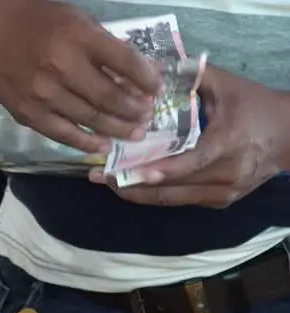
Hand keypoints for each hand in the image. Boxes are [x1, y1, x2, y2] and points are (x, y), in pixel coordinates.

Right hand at [0, 0, 162, 153]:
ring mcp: (43, 93)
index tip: (158, 90)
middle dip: (135, 109)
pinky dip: (85, 141)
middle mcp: (62, 66)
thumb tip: (134, 73)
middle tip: (147, 116)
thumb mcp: (78, 21)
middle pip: (110, 96)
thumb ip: (103, 46)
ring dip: (117, 128)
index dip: (147, 80)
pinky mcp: (27, 112)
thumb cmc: (38, 20)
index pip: (125, 63)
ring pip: (90, 118)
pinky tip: (102, 145)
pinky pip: (62, 133)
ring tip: (134, 133)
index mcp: (79, 37)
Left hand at [92, 67, 289, 208]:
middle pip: (173, 187)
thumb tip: (151, 71)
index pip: (191, 162)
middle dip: (132, 184)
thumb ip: (192, 78)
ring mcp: (224, 193)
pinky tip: (131, 184)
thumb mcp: (227, 86)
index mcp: (229, 144)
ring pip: (172, 200)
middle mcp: (227, 174)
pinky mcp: (219, 202)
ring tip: (106, 182)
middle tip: (98, 176)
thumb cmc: (255, 106)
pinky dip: (155, 193)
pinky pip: (180, 201)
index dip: (159, 171)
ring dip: (137, 193)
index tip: (127, 174)